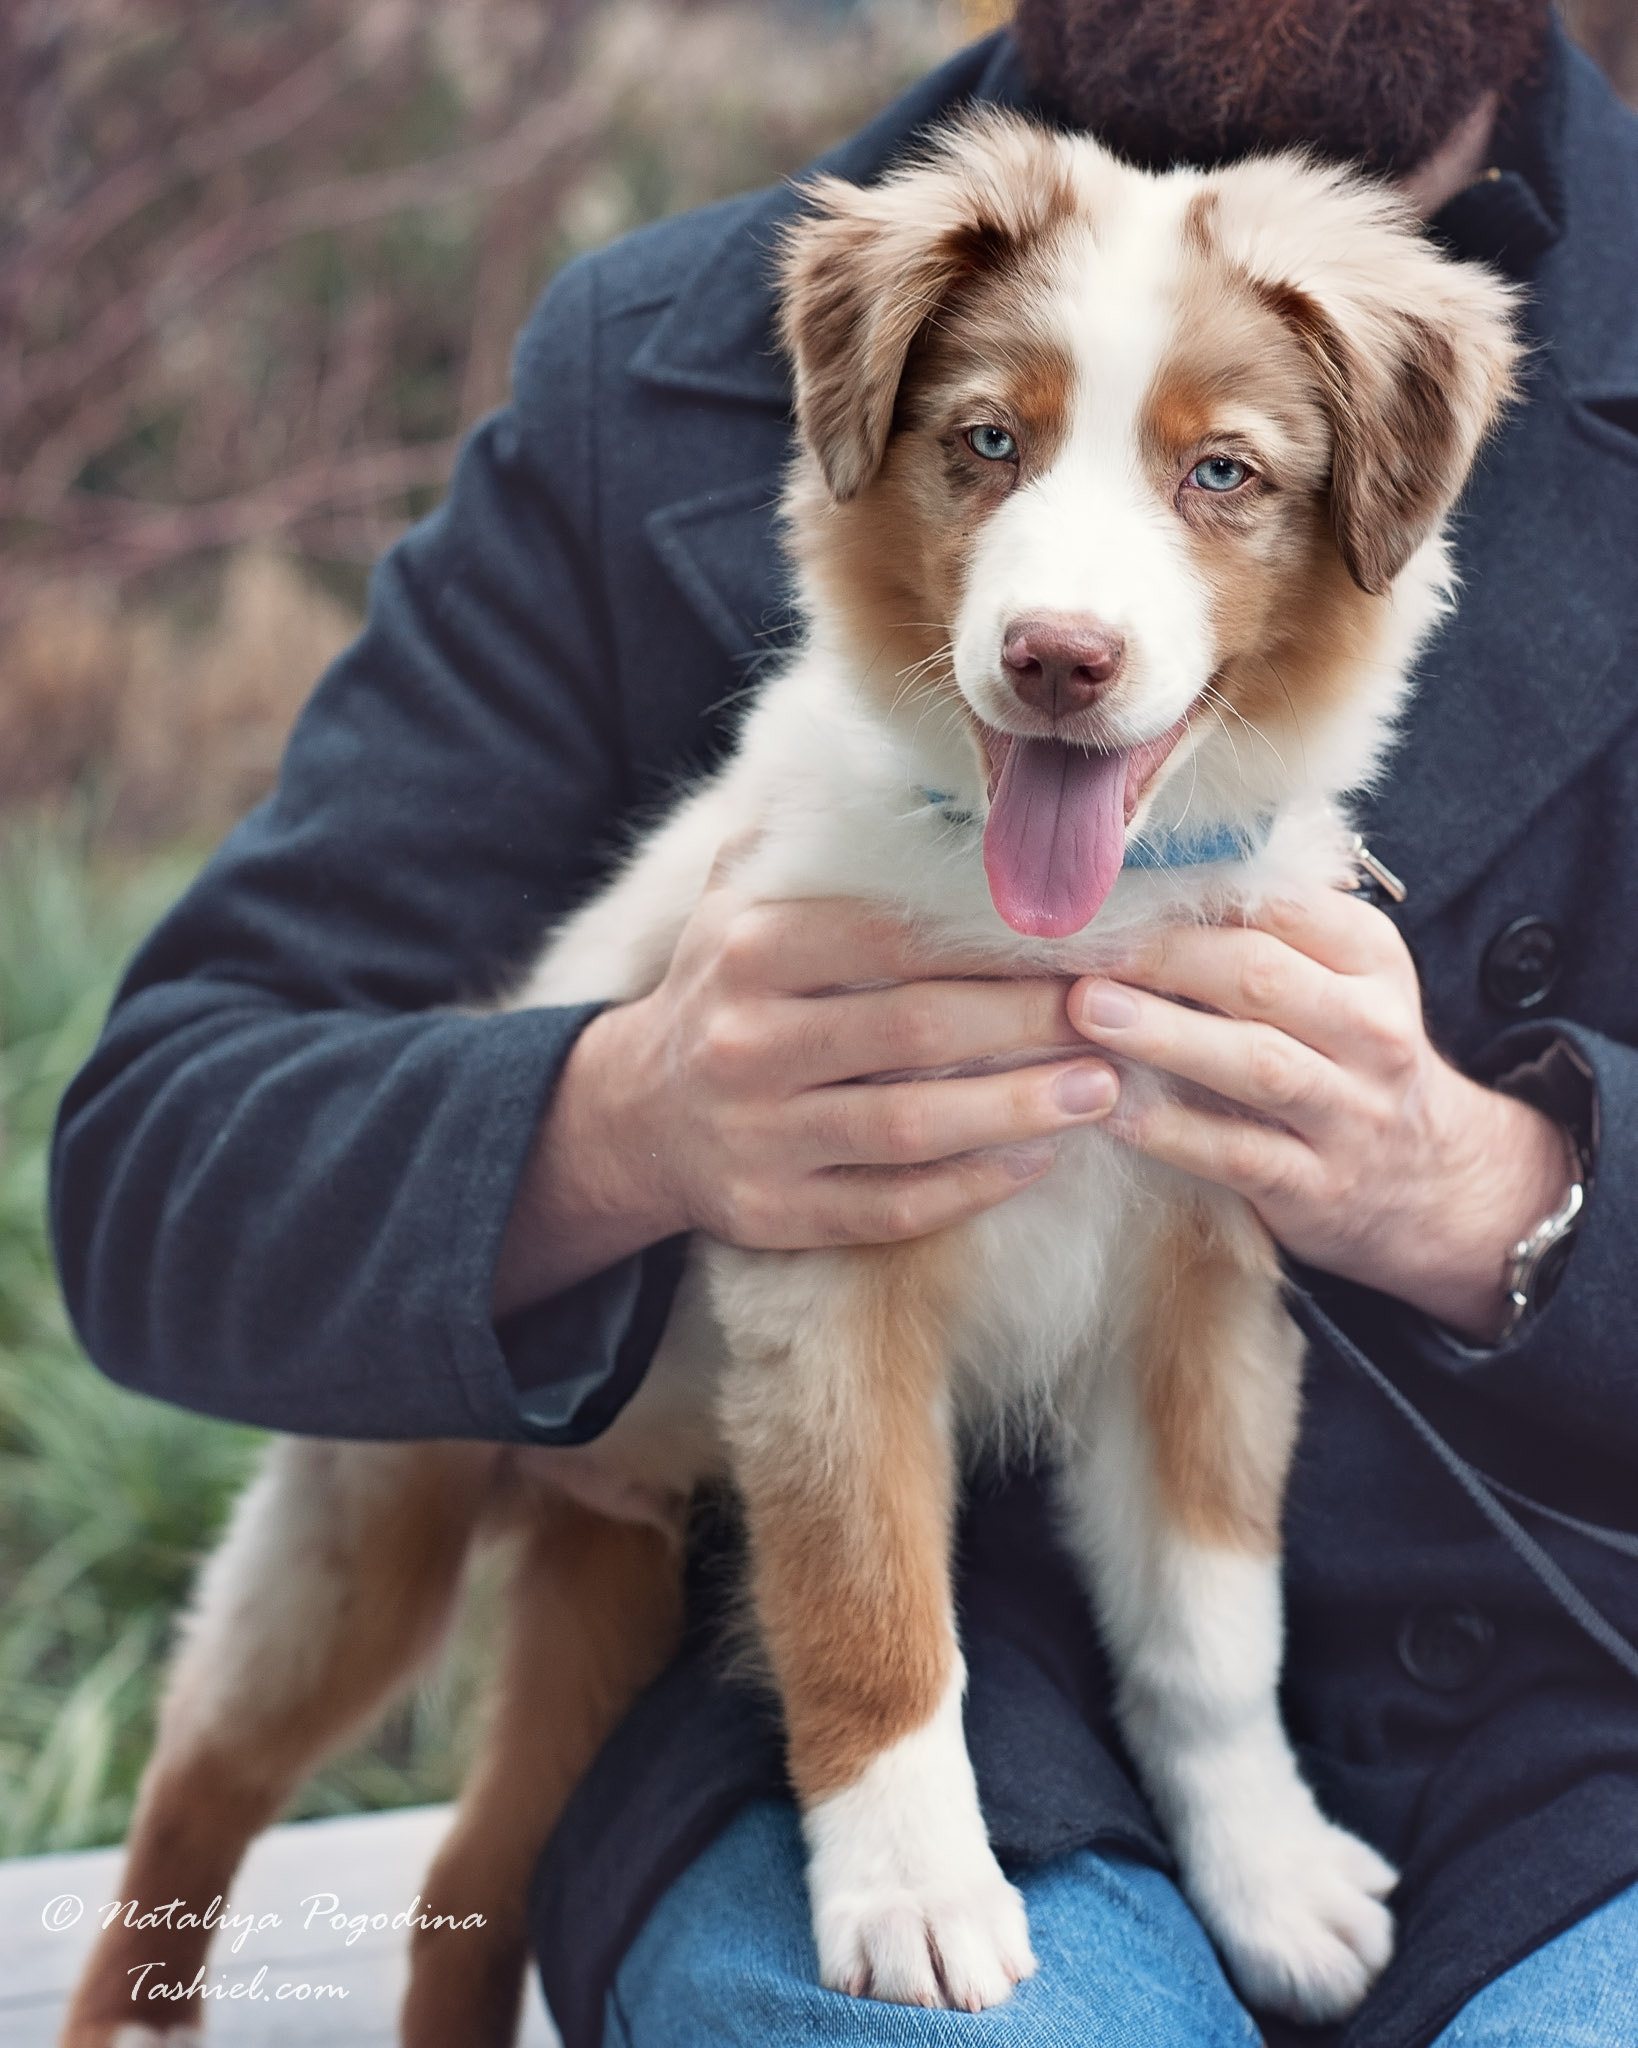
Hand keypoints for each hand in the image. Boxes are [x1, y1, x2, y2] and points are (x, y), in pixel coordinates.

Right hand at [493, 878, 1117, 1314]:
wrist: (631, 1115)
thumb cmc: (724, 990)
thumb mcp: (736, 899)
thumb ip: (811, 839)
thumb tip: (913, 766)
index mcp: (749, 949)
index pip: (894, 938)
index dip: (998, 942)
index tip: (1083, 939)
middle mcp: (745, 1041)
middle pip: (914, 1031)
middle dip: (1029, 1021)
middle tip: (1116, 1013)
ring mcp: (756, 1136)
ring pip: (909, 1129)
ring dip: (1018, 1111)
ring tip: (1104, 1088)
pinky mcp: (771, 1213)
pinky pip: (889, 1207)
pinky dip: (970, 1188)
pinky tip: (1036, 1159)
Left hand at [1067, 886, 1573, 1342]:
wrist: (1433, 1180)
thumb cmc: (1350, 1057)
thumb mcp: (1341, 979)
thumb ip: (1265, 931)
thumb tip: (1147, 872)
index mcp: (1371, 959)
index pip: (1283, 906)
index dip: (1190, 894)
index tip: (1112, 890)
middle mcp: (1371, 1029)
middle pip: (1261, 977)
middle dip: (1163, 957)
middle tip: (1081, 947)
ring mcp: (1349, 1112)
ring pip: (1255, 1064)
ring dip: (1163, 1034)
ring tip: (1085, 1010)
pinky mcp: (1316, 1186)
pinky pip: (1237, 1153)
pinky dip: (1171, 1130)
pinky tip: (1110, 1109)